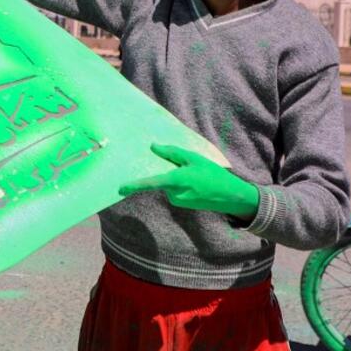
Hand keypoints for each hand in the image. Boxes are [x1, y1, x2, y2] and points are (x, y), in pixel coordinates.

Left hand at [118, 144, 259, 219]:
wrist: (229, 196)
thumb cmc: (213, 174)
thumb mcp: (194, 158)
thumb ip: (172, 153)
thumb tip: (153, 146)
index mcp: (176, 181)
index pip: (151, 183)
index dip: (134, 185)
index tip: (120, 188)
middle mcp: (174, 193)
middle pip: (160, 179)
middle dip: (164, 170)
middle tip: (180, 163)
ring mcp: (177, 200)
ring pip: (167, 184)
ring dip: (173, 176)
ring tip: (193, 172)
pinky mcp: (181, 203)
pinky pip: (173, 189)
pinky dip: (177, 183)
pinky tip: (193, 180)